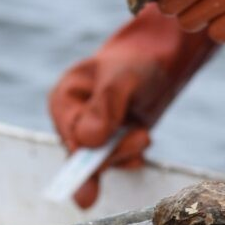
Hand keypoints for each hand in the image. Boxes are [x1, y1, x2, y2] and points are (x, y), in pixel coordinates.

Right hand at [48, 6, 214, 207]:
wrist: (160, 61)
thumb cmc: (138, 62)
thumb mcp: (122, 77)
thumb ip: (105, 106)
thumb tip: (88, 142)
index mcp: (64, 100)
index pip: (70, 135)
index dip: (88, 149)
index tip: (107, 147)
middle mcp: (72, 121)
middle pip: (84, 156)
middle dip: (114, 152)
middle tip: (142, 136)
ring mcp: (91, 135)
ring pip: (103, 163)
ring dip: (126, 153)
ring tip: (143, 133)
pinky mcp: (110, 144)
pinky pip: (117, 162)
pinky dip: (131, 156)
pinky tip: (141, 140)